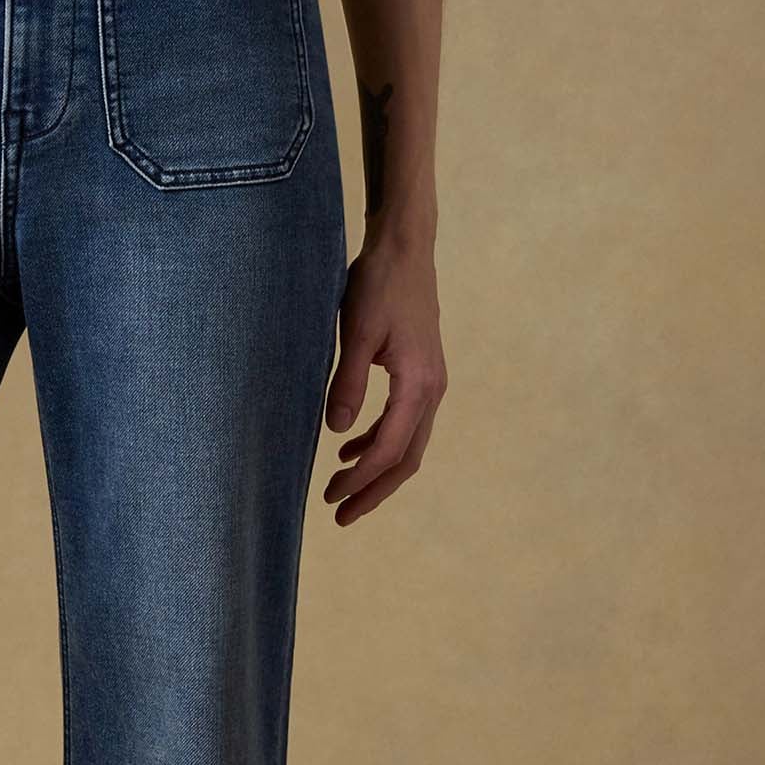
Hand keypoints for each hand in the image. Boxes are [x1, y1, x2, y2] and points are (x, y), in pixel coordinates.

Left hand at [322, 227, 446, 523]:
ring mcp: (430, 383)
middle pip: (407, 458)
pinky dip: (380, 441)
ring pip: (408, 443)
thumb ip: (348, 384)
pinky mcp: (421, 373)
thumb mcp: (358, 333)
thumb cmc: (380, 285)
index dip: (362, 479)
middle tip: (341, 515)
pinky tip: (350, 446)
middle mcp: (432, 390)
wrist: (406, 249)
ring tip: (341, 487)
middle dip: (374, 490)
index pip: (391, 449)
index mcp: (418, 385)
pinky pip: (404, 422)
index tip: (332, 498)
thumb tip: (336, 432)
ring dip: (377, 469)